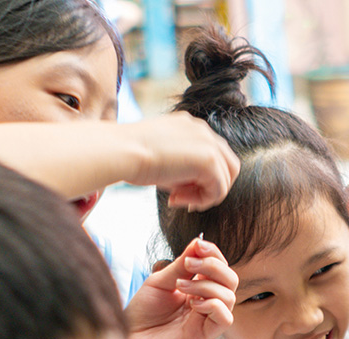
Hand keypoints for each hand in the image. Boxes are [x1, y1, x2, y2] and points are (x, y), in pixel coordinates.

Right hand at [118, 112, 240, 210]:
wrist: (120, 151)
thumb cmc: (131, 156)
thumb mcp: (164, 156)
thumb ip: (184, 165)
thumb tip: (194, 187)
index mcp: (191, 126)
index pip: (214, 155)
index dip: (200, 178)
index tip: (177, 190)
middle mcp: (204, 130)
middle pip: (228, 165)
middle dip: (210, 186)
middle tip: (182, 198)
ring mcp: (209, 144)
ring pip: (226, 178)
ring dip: (205, 195)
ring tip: (177, 198)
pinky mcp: (210, 160)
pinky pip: (220, 189)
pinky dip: (202, 201)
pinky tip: (176, 199)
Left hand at [126, 237, 236, 338]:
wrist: (130, 338)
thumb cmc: (143, 313)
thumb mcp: (160, 282)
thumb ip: (180, 265)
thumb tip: (198, 243)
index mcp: (198, 288)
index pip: (219, 267)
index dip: (213, 254)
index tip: (198, 245)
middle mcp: (207, 302)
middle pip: (230, 279)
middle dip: (213, 266)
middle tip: (190, 264)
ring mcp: (208, 319)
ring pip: (230, 296)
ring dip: (206, 285)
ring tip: (181, 286)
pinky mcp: (207, 335)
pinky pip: (225, 317)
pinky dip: (212, 304)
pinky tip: (193, 304)